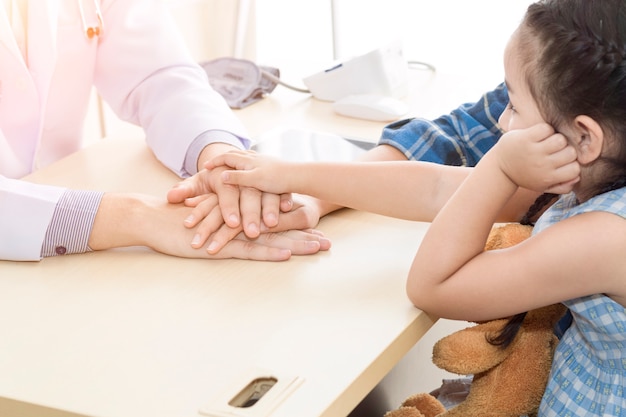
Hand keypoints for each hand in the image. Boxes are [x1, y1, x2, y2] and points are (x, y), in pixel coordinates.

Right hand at [90, 194, 329, 260]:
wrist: (153, 217)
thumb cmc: (179, 222)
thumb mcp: (208, 222)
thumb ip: (224, 223)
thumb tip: (238, 229)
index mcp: (240, 216)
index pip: (273, 221)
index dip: (295, 226)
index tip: (318, 231)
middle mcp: (240, 220)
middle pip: (279, 229)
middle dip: (305, 235)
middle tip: (329, 242)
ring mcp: (232, 231)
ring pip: (270, 237)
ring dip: (295, 243)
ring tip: (318, 247)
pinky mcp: (220, 243)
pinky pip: (248, 249)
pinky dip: (267, 252)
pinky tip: (285, 254)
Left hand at [167, 166, 292, 238]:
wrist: (231, 161)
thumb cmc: (212, 177)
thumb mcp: (198, 182)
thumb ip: (186, 189)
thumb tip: (171, 197)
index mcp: (222, 176)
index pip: (226, 194)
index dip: (229, 208)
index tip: (233, 223)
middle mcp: (241, 176)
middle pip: (247, 196)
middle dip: (251, 215)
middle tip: (253, 233)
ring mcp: (258, 179)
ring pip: (265, 194)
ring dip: (269, 209)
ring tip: (272, 224)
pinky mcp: (270, 183)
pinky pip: (279, 191)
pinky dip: (284, 198)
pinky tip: (289, 208)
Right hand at [206, 150, 295, 194]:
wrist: (298, 176)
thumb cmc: (277, 179)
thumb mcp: (254, 180)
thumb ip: (238, 178)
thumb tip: (221, 176)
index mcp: (247, 160)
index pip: (226, 158)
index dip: (215, 162)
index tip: (205, 167)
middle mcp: (254, 158)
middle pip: (234, 154)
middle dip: (221, 159)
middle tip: (212, 164)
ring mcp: (263, 160)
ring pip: (243, 156)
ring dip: (232, 159)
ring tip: (226, 165)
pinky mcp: (270, 166)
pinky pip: (252, 161)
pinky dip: (244, 163)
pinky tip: (247, 168)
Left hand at [496, 124, 579, 193]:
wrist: (499, 167)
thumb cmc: (526, 175)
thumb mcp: (542, 186)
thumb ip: (562, 186)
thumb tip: (577, 178)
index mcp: (548, 178)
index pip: (575, 169)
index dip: (572, 163)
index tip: (563, 162)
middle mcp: (541, 166)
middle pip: (571, 153)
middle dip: (565, 150)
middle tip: (555, 151)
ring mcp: (532, 151)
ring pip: (560, 139)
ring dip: (556, 138)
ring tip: (548, 142)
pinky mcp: (524, 138)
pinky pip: (546, 128)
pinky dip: (545, 129)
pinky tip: (538, 135)